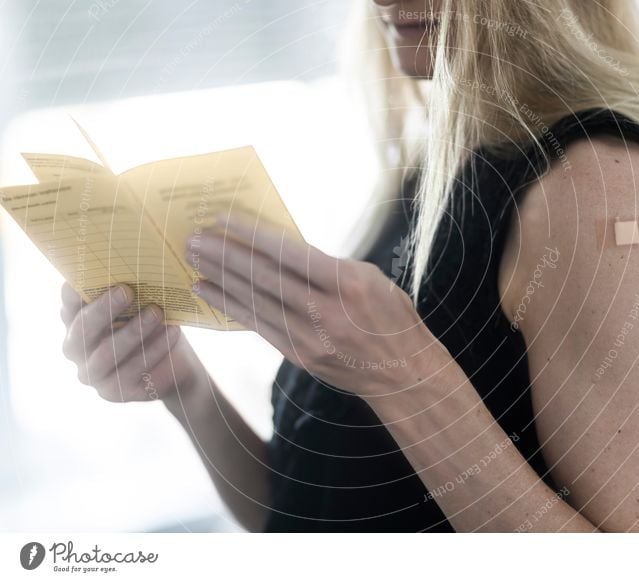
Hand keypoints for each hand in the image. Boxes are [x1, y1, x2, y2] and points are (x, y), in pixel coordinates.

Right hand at [60, 283, 195, 402]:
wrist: (177, 363)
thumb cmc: (152, 323)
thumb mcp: (142, 303)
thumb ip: (129, 288)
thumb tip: (132, 260)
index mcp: (75, 320)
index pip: (68, 303)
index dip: (75, 290)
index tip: (93, 270)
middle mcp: (76, 349)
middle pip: (81, 330)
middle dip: (103, 310)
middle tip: (127, 291)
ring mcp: (93, 374)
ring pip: (107, 353)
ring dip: (133, 330)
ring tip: (157, 312)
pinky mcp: (115, 393)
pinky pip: (133, 371)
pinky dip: (154, 349)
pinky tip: (172, 332)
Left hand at [187, 213, 449, 398]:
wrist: (402, 373)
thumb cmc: (390, 316)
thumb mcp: (369, 278)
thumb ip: (325, 265)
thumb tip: (279, 249)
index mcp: (347, 283)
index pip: (289, 253)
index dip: (251, 235)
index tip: (221, 219)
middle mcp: (326, 311)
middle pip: (264, 278)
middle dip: (225, 256)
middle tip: (193, 239)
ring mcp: (311, 338)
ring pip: (255, 303)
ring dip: (220, 280)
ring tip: (193, 261)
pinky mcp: (300, 356)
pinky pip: (259, 326)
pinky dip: (232, 308)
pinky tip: (210, 293)